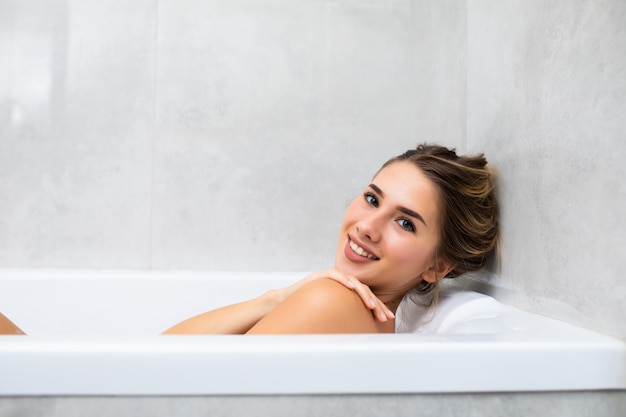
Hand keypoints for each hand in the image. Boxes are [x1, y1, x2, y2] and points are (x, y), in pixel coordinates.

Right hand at [278, 270, 394, 321]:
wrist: (283, 305)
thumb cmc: (305, 313)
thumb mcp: (329, 318)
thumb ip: (342, 321)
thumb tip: (356, 338)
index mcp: (344, 294)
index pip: (365, 298)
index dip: (378, 307)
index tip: (388, 318)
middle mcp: (340, 284)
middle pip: (364, 290)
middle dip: (376, 304)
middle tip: (385, 317)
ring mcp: (330, 278)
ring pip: (353, 282)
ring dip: (364, 294)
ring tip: (372, 306)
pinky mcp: (319, 276)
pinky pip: (335, 275)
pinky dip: (345, 280)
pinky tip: (353, 287)